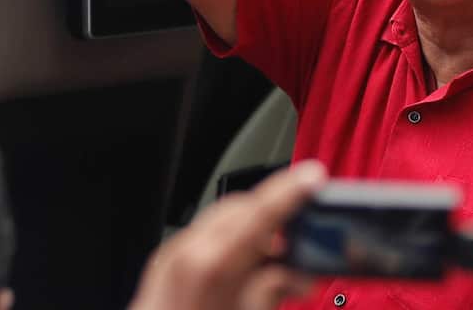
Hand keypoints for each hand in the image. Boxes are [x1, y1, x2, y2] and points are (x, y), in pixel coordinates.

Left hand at [128, 162, 326, 309]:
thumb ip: (271, 295)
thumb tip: (295, 274)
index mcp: (209, 272)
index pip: (256, 215)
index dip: (289, 192)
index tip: (313, 177)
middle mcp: (183, 259)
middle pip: (236, 210)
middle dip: (272, 212)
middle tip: (304, 234)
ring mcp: (166, 264)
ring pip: (218, 222)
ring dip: (251, 228)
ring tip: (278, 258)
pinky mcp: (159, 273)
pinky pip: (200, 240)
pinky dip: (227, 242)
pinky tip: (244, 267)